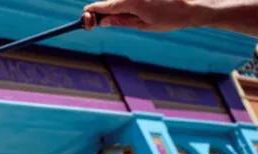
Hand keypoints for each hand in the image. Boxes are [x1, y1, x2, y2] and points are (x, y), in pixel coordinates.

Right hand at [82, 0, 197, 31]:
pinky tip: (144, 11)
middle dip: (102, 12)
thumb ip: (120, 21)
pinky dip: (130, 5)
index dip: (90, 14)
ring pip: (121, 0)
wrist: (193, 6)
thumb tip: (102, 20)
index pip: (101, 6)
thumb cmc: (170, 18)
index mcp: (130, 2)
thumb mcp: (143, 25)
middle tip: (101, 23)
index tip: (85, 20)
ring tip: (136, 17)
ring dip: (119, 9)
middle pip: (110, 2)